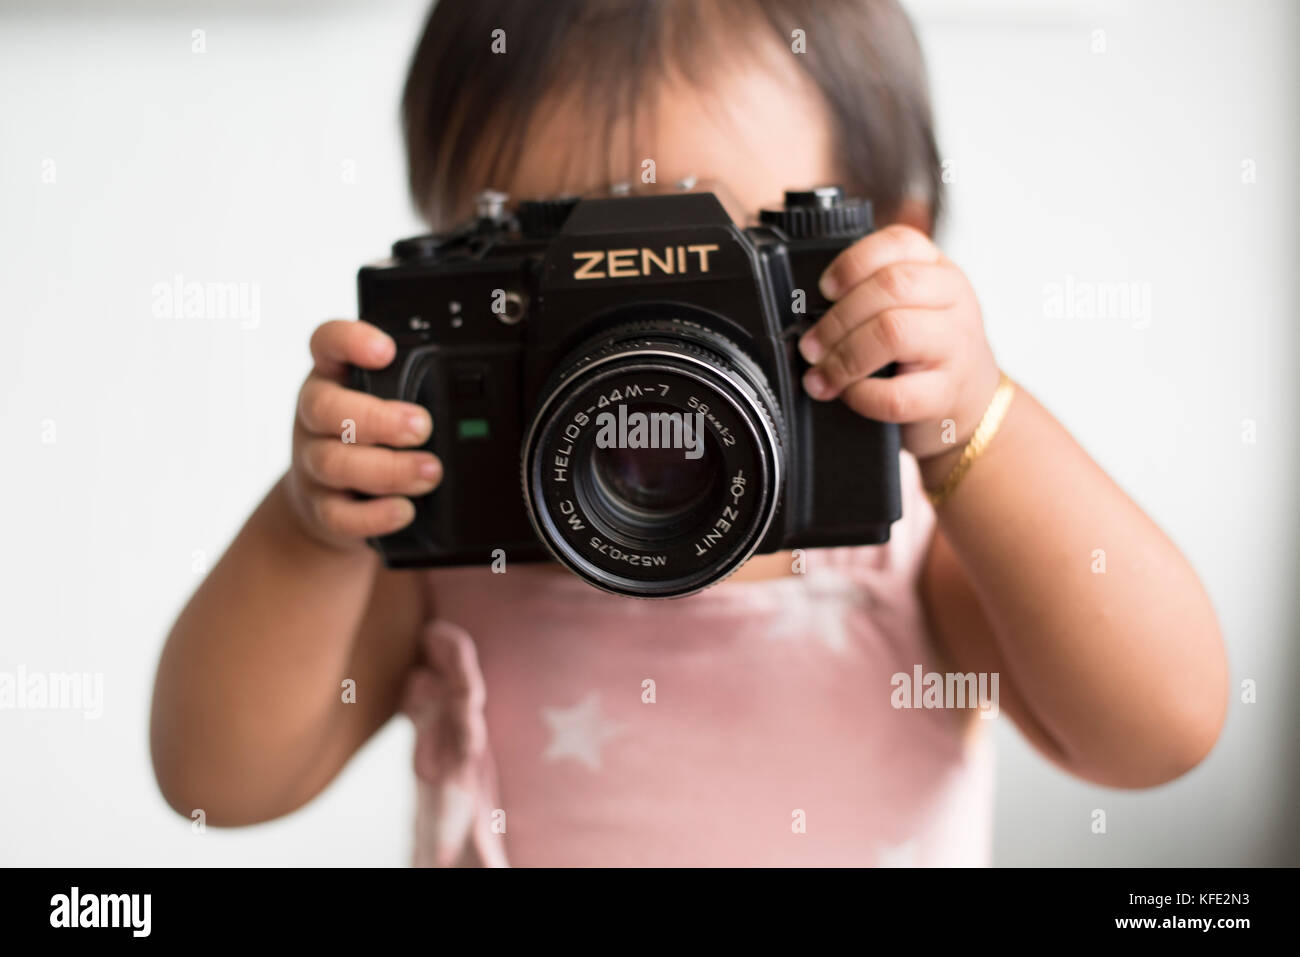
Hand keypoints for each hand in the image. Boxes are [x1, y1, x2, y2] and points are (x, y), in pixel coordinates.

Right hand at [285, 320, 440, 549]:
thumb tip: (469, 397)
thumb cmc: (371, 440)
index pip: (328, 342)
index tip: (385, 351)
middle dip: (377, 418)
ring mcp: (313, 463)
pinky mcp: (321, 508)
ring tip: (430, 472)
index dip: (350, 341)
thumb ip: (414, 389)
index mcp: (334, 378)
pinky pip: (339, 514)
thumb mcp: (386, 402)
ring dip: (387, 469)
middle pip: (324, 408)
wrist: (334, 501)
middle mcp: (315, 417)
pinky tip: (404, 510)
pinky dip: (374, 515)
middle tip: (422, 426)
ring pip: (333, 462)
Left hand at [796, 224, 1000, 465]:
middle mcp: (954, 299)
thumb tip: (807, 314)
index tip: (825, 289)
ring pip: (895, 331)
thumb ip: (871, 294)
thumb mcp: (912, 305)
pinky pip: (898, 393)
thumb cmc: (927, 348)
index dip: (852, 263)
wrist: (971, 399)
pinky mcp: (948, 392)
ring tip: (820, 375)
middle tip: (810, 346)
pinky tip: (849, 394)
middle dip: (837, 318)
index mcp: (938, 269)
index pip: (898, 241)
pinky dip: (862, 396)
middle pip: (892, 286)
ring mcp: (956, 345)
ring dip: (844, 357)